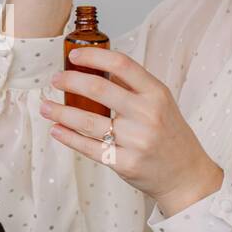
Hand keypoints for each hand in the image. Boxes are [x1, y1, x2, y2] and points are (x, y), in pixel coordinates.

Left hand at [42, 47, 224, 217]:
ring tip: (45, 106)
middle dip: (70, 81)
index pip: (122, 64)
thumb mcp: (161, 102)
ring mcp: (136, 141)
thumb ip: (133, 84)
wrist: (186, 176)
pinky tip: (56, 129)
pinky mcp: (125, 163)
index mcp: (156, 93)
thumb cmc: (169, 134)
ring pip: (87, 121)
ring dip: (60, 112)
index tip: (74, 55)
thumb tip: (99, 64)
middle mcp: (147, 114)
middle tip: (55, 80)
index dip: (94, 56)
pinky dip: (68, 137)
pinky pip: (89, 147)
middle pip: (99, 90)